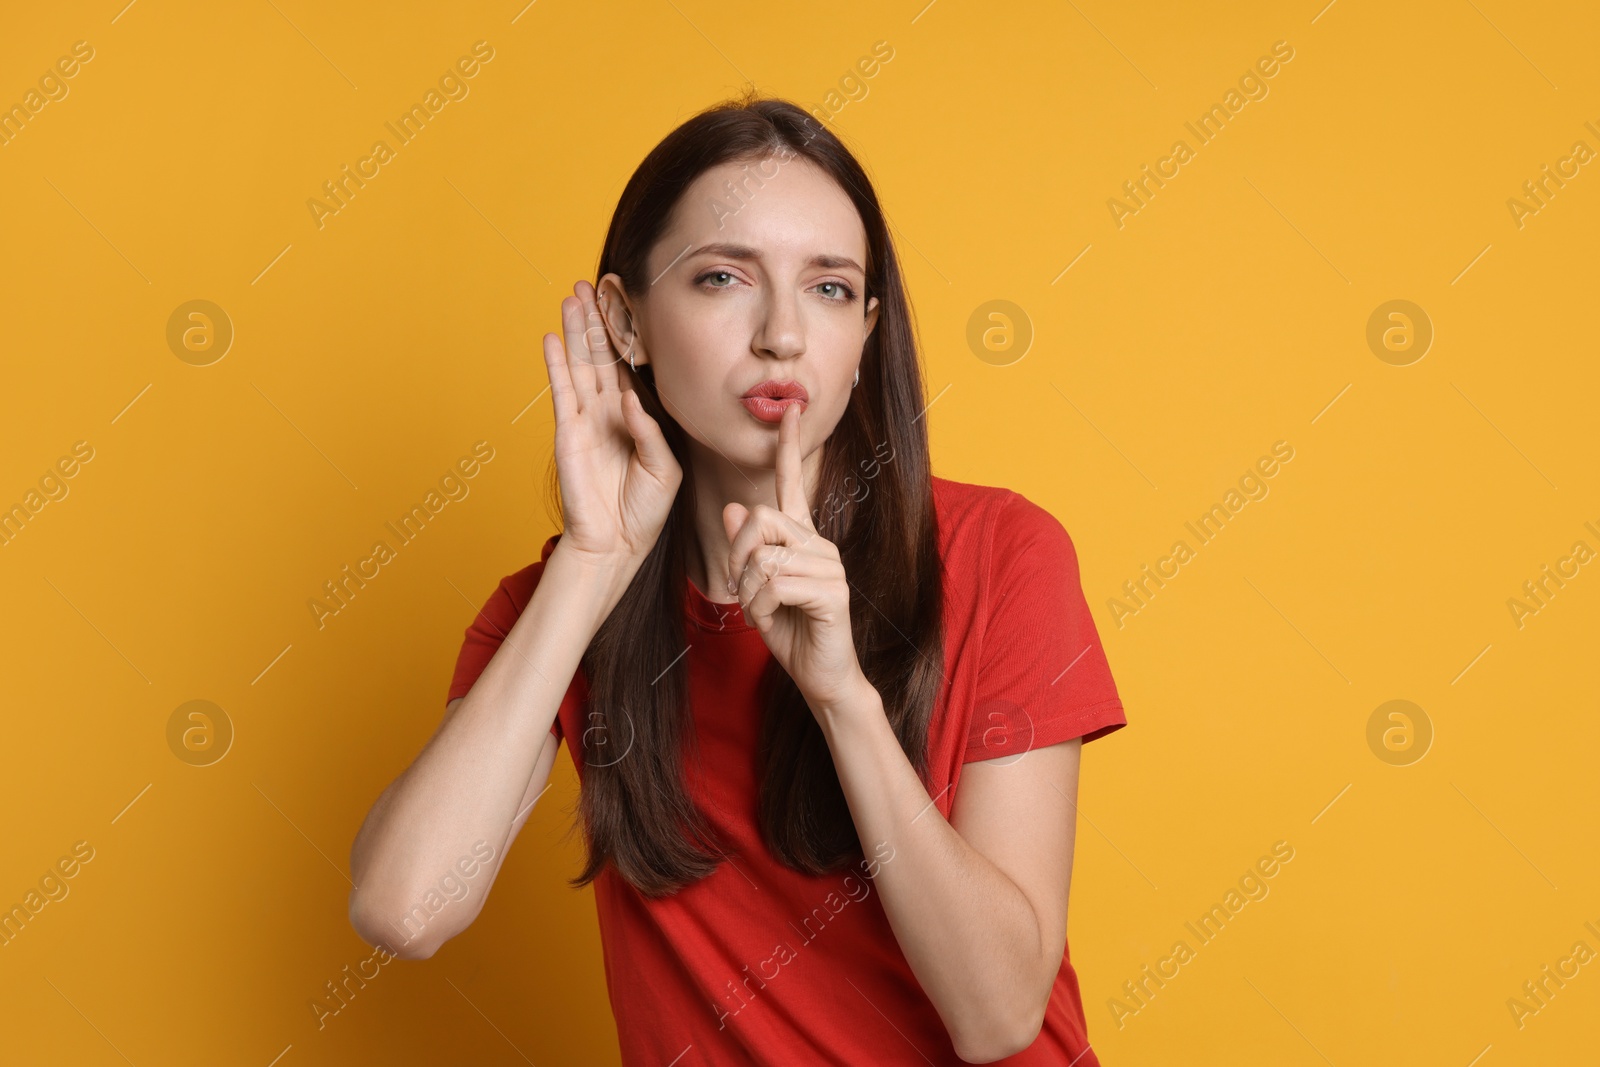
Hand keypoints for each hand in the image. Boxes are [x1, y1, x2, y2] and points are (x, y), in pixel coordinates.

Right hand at [542, 280, 680, 565]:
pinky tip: (551, 338)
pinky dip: (556, 364)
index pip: (628, 366)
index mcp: (635, 416)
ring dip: (575, 331)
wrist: (616, 544)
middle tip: (592, 282)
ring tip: (571, 296)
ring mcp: (585, 419)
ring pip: (579, 365)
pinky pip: (561, 392)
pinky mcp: (567, 433)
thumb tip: (628, 402)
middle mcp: (608, 411)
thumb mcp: (666, 469)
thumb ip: (651, 433)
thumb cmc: (644, 511)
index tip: (626, 299)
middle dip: (597, 319)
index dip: (626, 334)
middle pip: (601, 355)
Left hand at [723, 402, 867, 715]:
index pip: (792, 483)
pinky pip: (776, 583)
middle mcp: (819, 543)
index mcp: (801, 538)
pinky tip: (774, 620)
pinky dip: (762, 606)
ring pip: (763, 556)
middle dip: (737, 556)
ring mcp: (830, 565)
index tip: (790, 410)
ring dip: (748, 590)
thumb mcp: (755, 588)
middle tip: (741, 589)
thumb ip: (745, 550)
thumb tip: (732, 507)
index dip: (788, 446)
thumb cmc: (791, 630)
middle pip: (760, 519)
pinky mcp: (833, 591)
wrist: (821, 675)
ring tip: (761, 610)